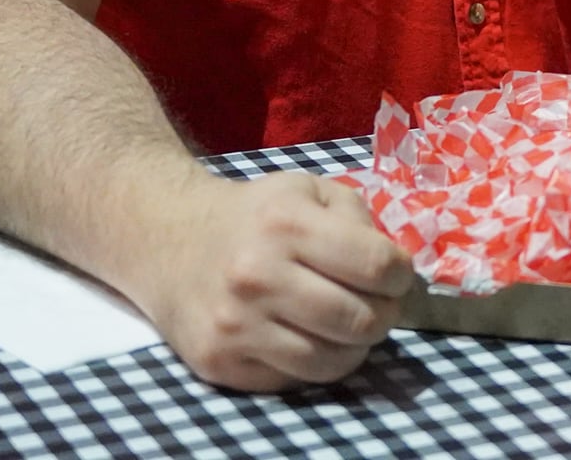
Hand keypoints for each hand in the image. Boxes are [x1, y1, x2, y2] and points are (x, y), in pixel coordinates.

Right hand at [125, 170, 416, 391]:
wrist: (170, 240)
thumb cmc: (255, 216)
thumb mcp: (307, 191)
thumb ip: (356, 218)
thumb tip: (394, 269)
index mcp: (286, 224)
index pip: (376, 266)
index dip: (401, 276)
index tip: (396, 276)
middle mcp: (257, 275)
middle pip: (360, 320)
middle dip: (384, 315)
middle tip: (378, 305)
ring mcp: (236, 324)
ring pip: (332, 361)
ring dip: (354, 347)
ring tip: (346, 324)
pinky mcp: (220, 362)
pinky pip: (295, 379)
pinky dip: (314, 363)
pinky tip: (308, 337)